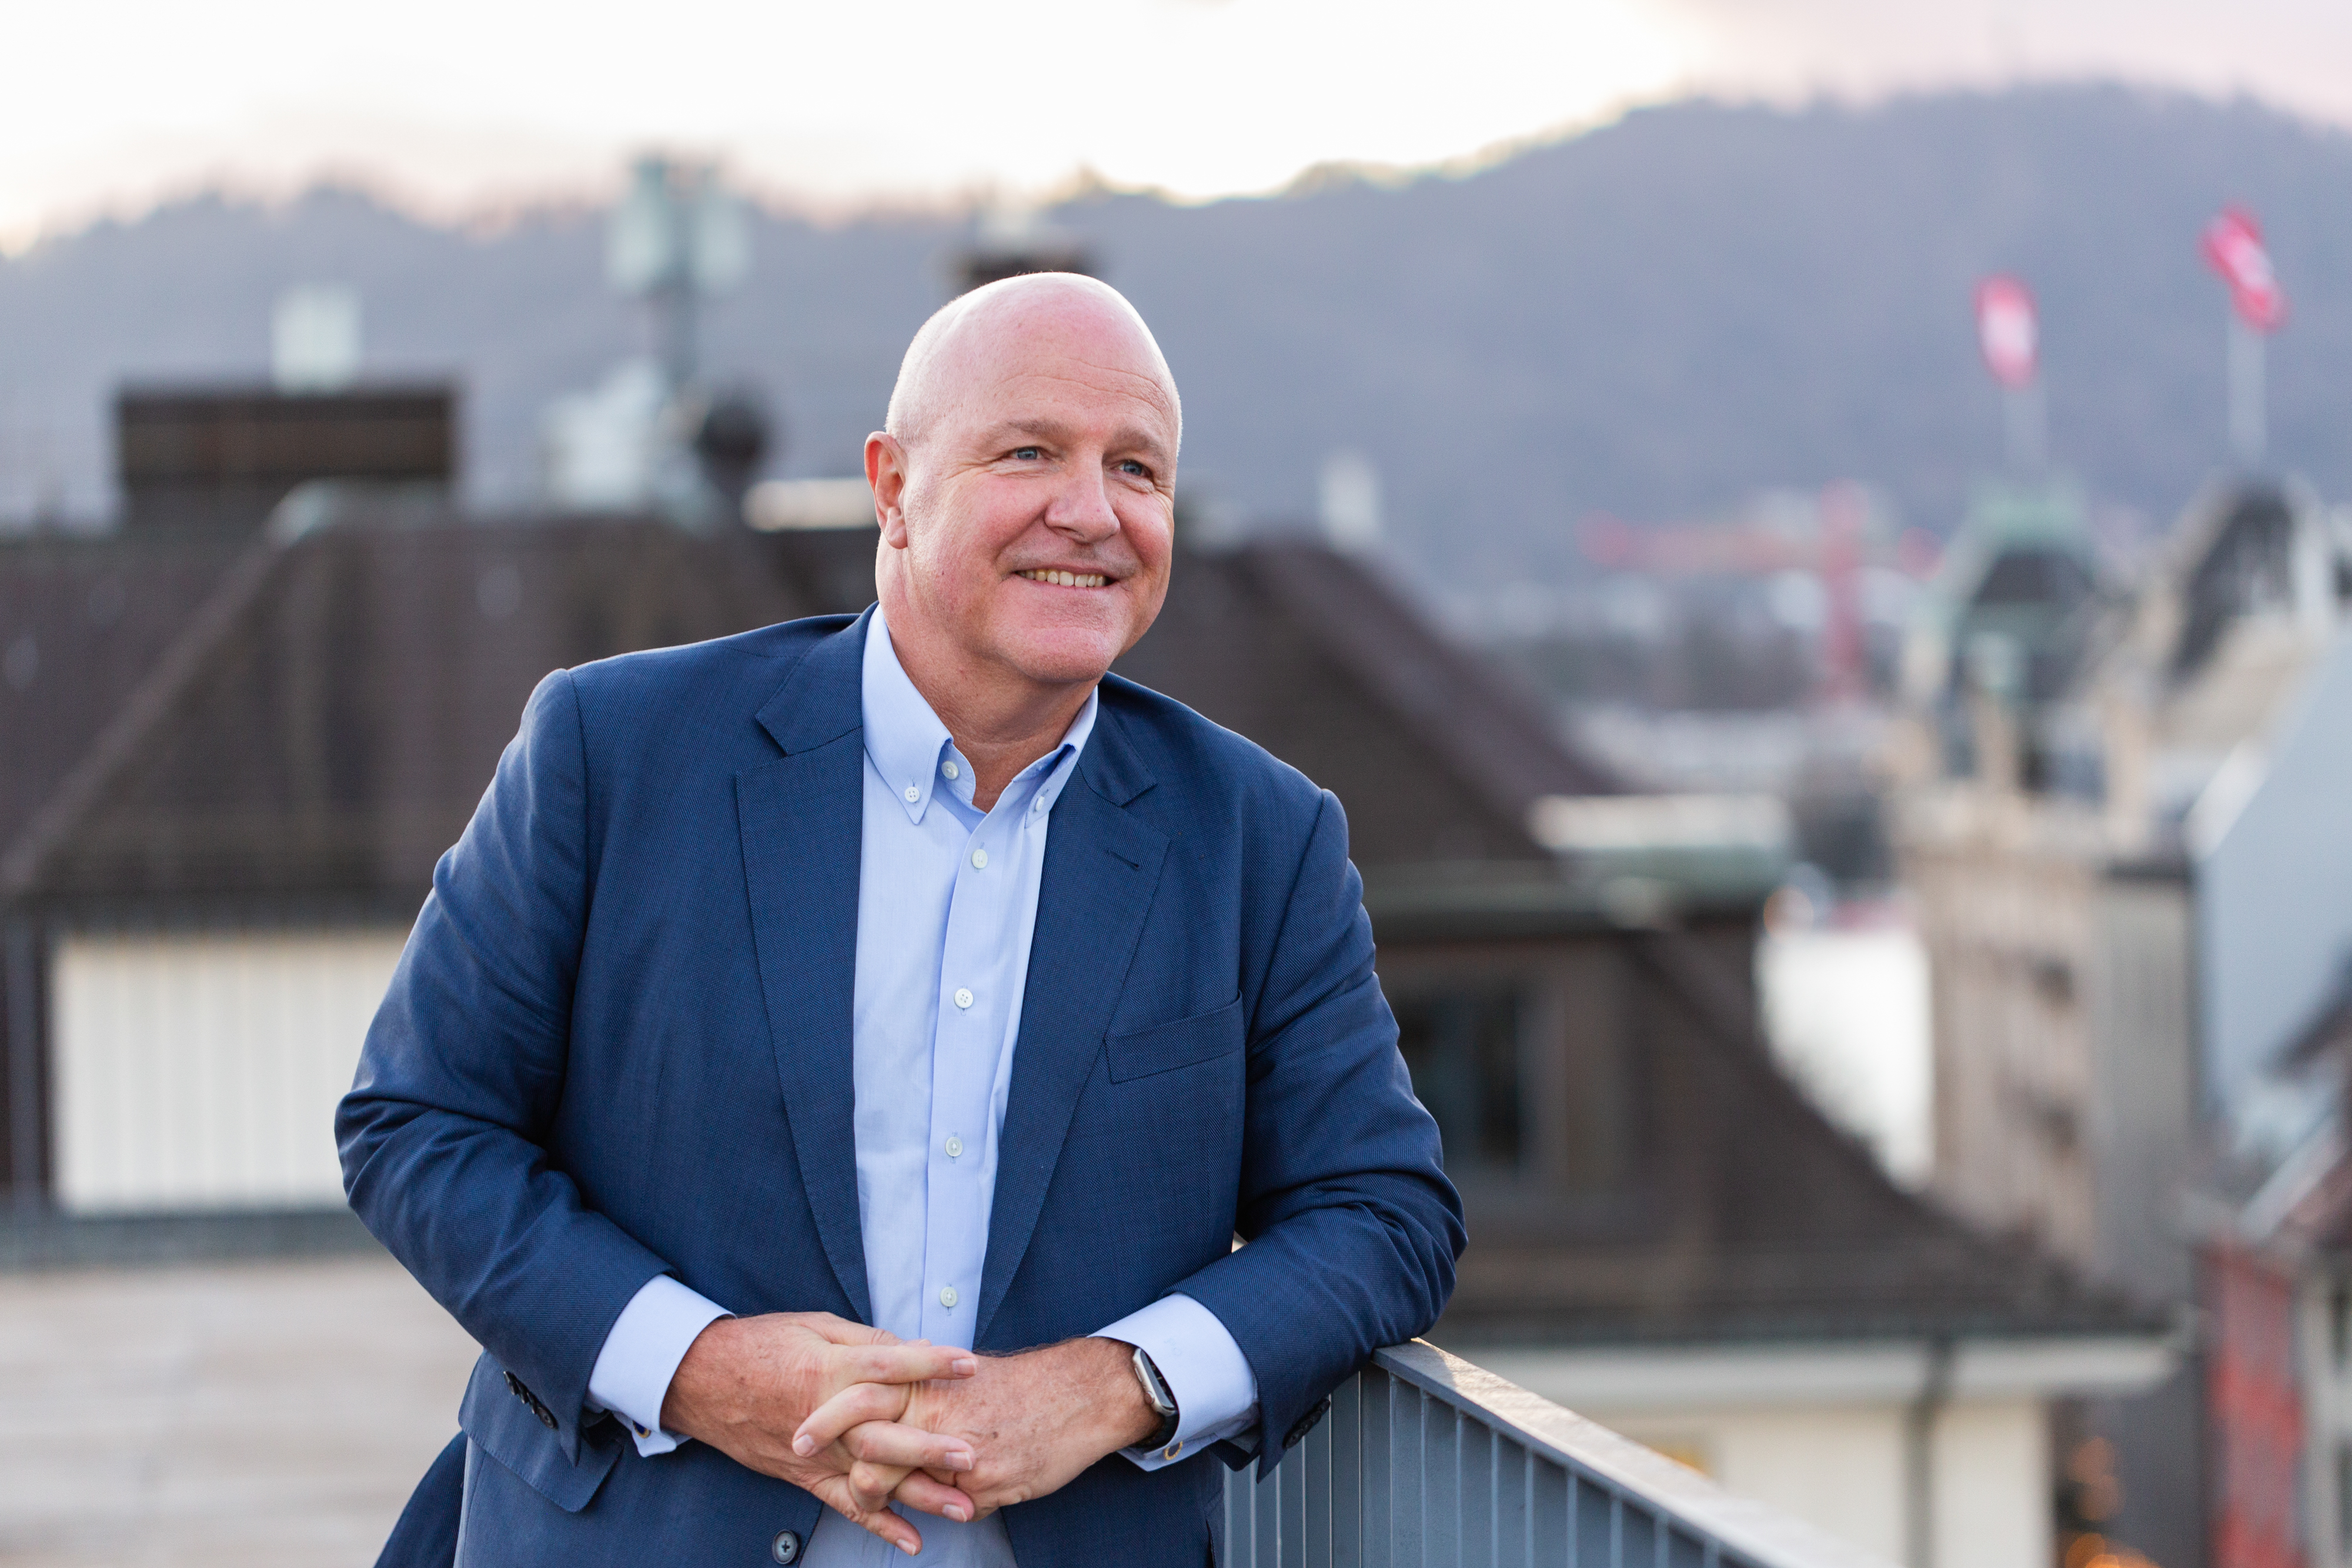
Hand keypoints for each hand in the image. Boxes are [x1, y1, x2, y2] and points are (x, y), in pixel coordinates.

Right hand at [661, 1312, 980, 1554]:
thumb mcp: (814, 1327)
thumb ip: (865, 1340)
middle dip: (930, 1447)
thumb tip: (916, 1347)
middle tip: (973, 1455)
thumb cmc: (762, 1345)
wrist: (703, 1380)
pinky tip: (911, 1541)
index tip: (969, 1364)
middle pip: (884, 1433)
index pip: (887, 1365)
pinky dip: (878, 1525)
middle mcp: (824, 1416)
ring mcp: (815, 1453)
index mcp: (827, 1369)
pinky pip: (845, 1505)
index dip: (931, 1365)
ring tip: (962, 1507)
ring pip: (873, 1477)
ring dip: (919, 1495)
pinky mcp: (804, 1476)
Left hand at [796, 1337, 1159, 1518]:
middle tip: (803, 1450)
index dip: (827, 1415)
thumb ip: (927, 1389)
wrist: (1081, 1395)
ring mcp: (959, 1455)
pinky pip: (950, 1507)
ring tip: (869, 1495)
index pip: (863, 1397)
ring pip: (901, 1484)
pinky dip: (945, 1509)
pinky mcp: (983, 1486)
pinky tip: (943, 1513)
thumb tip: (891, 1400)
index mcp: (932, 1385)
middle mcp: (938, 1417)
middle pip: (867, 1442)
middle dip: (832, 1448)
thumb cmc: (1025, 1386)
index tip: (801, 1429)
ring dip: (884, 1492)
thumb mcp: (966, 1377)